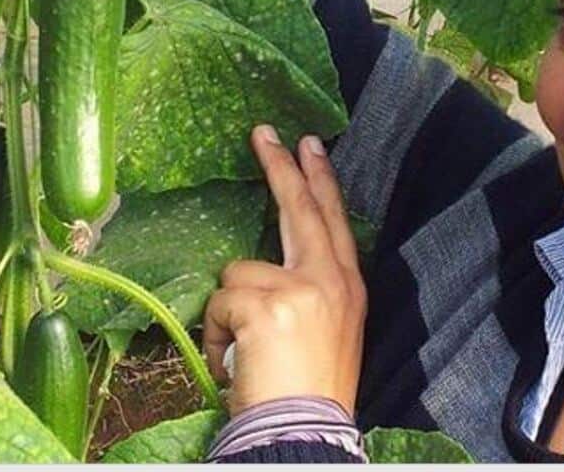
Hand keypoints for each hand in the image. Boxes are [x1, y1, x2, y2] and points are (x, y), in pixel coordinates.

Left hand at [203, 125, 365, 415]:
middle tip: (264, 133)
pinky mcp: (268, 304)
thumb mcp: (327, 334)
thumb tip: (262, 272)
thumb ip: (307, 293)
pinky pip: (218, 303)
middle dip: (281, 167)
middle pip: (301, 209)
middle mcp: (332, 280)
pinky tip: (234, 363)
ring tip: (243, 354)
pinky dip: (215, 337)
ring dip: (227, 314)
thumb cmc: (309, 392)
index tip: (311, 146)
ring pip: (237, 271)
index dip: (321, 181)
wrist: (307, 432)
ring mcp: (302, 288)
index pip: (334, 221)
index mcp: (349, 288)